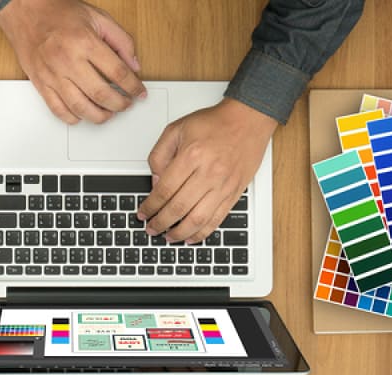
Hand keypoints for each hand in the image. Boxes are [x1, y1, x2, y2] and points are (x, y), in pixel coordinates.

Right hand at [0, 0, 145, 124]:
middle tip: (125, 104)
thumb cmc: (60, 13)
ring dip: (99, 116)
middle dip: (119, 104)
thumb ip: (121, 40)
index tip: (139, 92)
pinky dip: (73, 118)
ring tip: (108, 113)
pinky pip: (58, 109)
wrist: (26, 11)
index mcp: (85, 42)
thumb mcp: (98, 17)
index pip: (117, 72)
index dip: (133, 86)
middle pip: (101, 94)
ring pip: (80, 107)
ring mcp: (53, 74)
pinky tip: (83, 115)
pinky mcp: (40, 83)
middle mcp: (68, 60)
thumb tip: (133, 65)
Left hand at [138, 98, 276, 242]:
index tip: (143, 213)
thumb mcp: (177, 129)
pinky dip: (203, 233)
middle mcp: (208, 172)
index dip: (151, 206)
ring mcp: (223, 185)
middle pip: (179, 207)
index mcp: (191, 155)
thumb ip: (160, 155)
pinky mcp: (234, 192)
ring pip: (198, 219)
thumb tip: (155, 182)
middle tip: (152, 229)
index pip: (165, 190)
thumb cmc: (214, 123)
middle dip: (161, 223)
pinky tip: (191, 237)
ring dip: (180, 233)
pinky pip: (217, 219)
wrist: (248, 120)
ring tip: (169, 237)